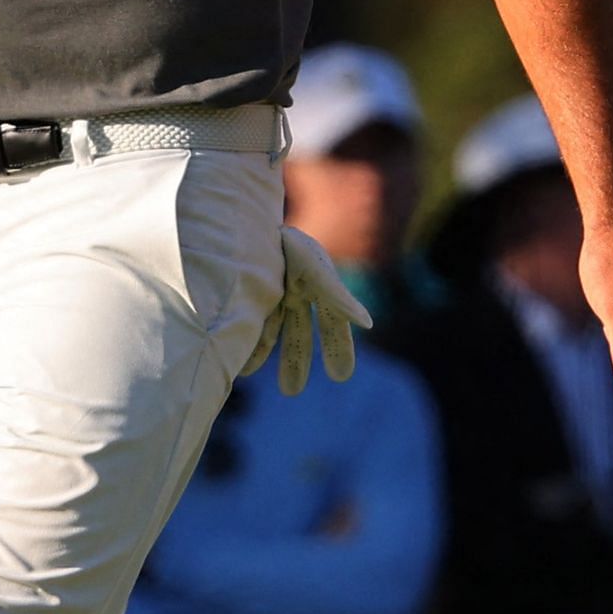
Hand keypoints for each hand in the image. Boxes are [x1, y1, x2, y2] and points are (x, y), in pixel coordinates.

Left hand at [245, 227, 372, 395]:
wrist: (252, 221)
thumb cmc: (291, 244)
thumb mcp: (315, 271)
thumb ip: (339, 298)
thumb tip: (368, 324)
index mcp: (320, 285)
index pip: (333, 324)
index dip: (339, 348)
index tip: (341, 376)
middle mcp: (297, 292)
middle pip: (301, 334)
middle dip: (297, 362)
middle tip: (292, 392)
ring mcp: (273, 293)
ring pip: (273, 333)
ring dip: (271, 358)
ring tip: (271, 385)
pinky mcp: (252, 292)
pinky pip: (253, 324)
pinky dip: (251, 345)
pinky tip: (244, 367)